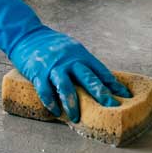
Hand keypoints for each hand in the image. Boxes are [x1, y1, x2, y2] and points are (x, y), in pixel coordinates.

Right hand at [8, 25, 130, 122]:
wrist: (26, 34)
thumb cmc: (51, 46)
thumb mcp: (71, 49)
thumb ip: (82, 64)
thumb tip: (99, 82)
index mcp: (80, 54)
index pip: (100, 70)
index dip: (113, 84)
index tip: (125, 96)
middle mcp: (69, 60)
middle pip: (88, 78)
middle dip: (100, 93)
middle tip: (111, 107)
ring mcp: (53, 66)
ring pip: (66, 86)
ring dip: (72, 104)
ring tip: (76, 118)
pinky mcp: (37, 72)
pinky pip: (45, 90)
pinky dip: (50, 102)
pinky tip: (55, 111)